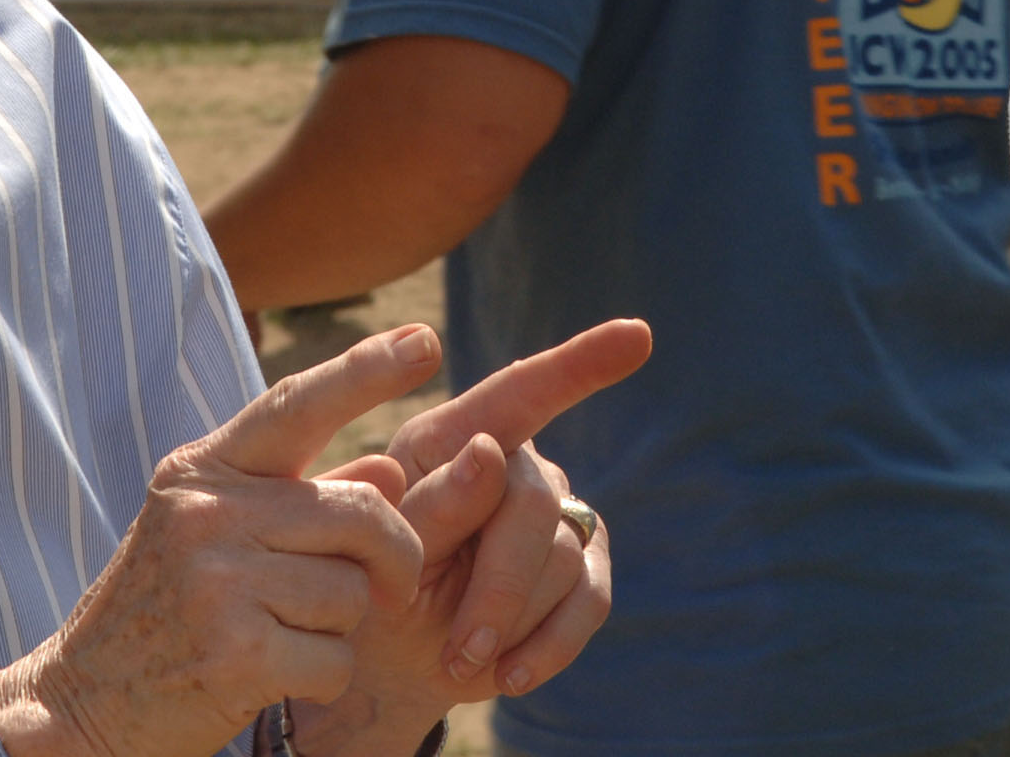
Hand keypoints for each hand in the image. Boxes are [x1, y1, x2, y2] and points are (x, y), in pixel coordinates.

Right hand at [0, 326, 444, 756]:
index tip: (426, 340)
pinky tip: (273, 677)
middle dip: (394, 557)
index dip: (366, 370)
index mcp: (203, 472)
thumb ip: (302, 499)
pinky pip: (338, 658)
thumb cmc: (162, 613)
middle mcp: (208, 514)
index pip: (296, 404)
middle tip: (390, 589)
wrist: (79, 704)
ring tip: (279, 635)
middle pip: (364, 511)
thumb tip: (390, 466)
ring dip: (339, 627)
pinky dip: (324, 678)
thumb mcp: (215, 536)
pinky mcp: (235, 653)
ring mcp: (218, 582)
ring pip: (355, 592)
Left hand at [295, 319, 651, 749]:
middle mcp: (514, 461)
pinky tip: (511, 675)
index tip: (637, 335)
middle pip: (532, 505)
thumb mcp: (379, 552)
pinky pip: (590, 600)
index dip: (579, 363)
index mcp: (450, 438)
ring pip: (560, 559)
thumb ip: (430, 505)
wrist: (389, 661)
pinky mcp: (585, 564)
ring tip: (458, 662)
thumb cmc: (372, 588)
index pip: (520, 392)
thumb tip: (491, 451)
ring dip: (508, 624)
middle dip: (496, 586)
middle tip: (456, 652)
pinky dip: (550, 646)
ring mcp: (556, 509)